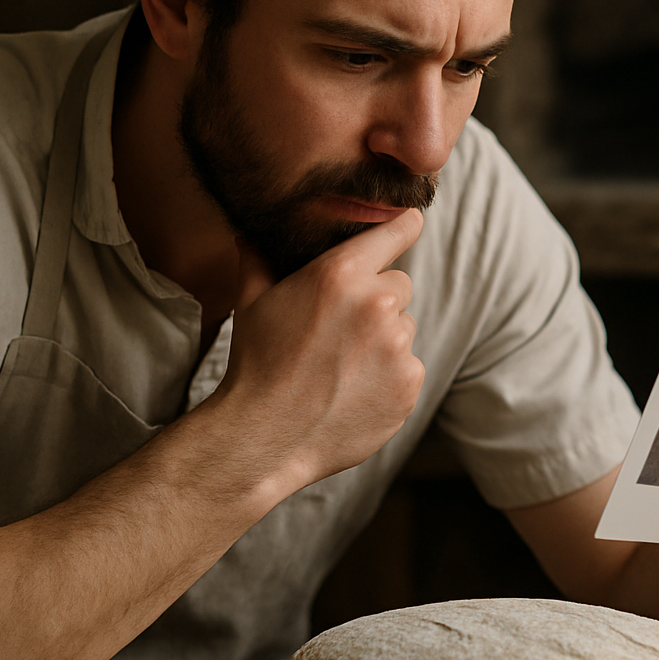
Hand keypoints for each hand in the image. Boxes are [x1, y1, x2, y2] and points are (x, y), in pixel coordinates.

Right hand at [203, 208, 425, 500]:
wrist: (265, 436)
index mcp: (340, 273)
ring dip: (384, 340)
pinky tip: (353, 390)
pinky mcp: (409, 384)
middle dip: (377, 300)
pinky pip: (409, 367)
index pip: (397, 230)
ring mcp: (397, 346)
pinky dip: (389, 376)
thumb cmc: (256, 364)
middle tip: (340, 329)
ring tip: (341, 366)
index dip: (402, 226)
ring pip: (404, 328)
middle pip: (399, 285)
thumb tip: (248, 231)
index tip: (409, 223)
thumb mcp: (251, 301)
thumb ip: (258, 258)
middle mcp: (376, 303)